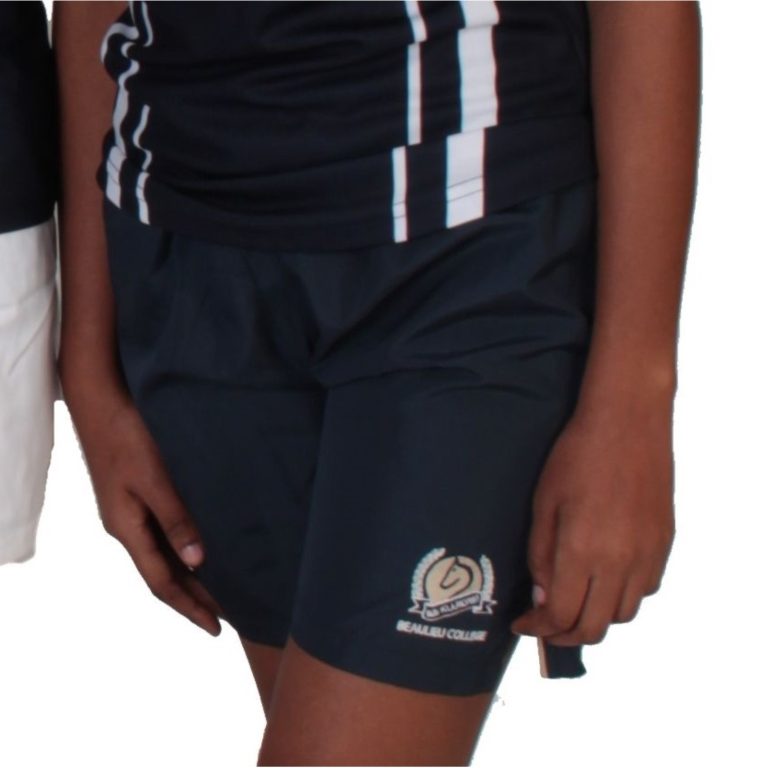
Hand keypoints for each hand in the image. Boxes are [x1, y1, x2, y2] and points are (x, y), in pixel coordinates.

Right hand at [65, 379, 222, 635]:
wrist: (101, 402)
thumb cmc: (127, 437)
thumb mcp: (155, 479)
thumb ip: (176, 519)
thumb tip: (197, 561)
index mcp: (127, 529)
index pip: (161, 582)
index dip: (189, 606)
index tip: (215, 628)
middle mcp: (127, 527)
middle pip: (163, 573)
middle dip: (193, 597)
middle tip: (225, 617)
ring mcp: (130, 512)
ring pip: (164, 555)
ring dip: (190, 575)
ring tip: (220, 591)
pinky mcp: (137, 495)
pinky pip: (163, 534)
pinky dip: (184, 548)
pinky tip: (201, 547)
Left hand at [510, 393, 675, 645]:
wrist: (627, 422)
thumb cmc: (576, 456)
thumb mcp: (543, 503)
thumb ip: (540, 554)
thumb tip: (541, 596)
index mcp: (582, 551)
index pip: (560, 614)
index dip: (538, 628)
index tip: (523, 625)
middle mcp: (619, 562)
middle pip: (594, 627)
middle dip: (565, 635)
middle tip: (545, 626)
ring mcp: (647, 555)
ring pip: (623, 614)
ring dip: (596, 617)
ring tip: (575, 602)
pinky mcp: (663, 543)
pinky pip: (645, 589)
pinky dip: (622, 596)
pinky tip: (605, 578)